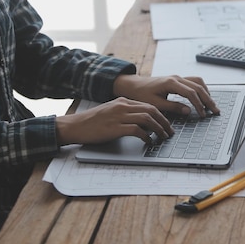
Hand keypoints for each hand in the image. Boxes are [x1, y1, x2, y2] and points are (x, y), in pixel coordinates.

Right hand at [56, 97, 173, 144]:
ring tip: (163, 137)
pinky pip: (137, 130)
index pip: (148, 105)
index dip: (161, 115)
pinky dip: (146, 136)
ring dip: (158, 129)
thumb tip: (144, 124)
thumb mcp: (111, 112)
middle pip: (151, 110)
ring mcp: (119, 116)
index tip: (167, 124)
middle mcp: (123, 106)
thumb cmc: (92, 122)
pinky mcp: (115, 127)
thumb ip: (126, 114)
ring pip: (147, 119)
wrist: (74, 126)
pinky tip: (149, 141)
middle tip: (169, 131)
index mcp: (123, 101)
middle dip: (164, 121)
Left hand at [112, 74, 219, 116]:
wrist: (134, 85)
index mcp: (171, 83)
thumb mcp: (156, 104)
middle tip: (215, 111)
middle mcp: (177, 78)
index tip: (202, 114)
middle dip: (208, 100)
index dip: (199, 104)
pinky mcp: (178, 79)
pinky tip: (204, 98)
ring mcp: (178, 77)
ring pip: (199, 82)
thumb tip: (189, 111)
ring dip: (207, 93)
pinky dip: (202, 89)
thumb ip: (173, 107)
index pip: (191, 93)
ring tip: (211, 105)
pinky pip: (194, 82)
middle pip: (199, 87)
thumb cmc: (142, 94)